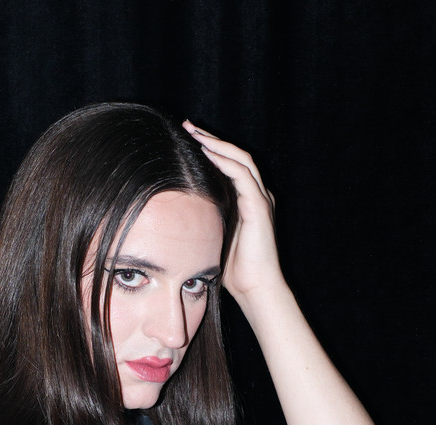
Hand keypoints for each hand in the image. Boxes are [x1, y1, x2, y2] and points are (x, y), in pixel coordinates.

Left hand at [182, 121, 285, 299]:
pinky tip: (207, 153)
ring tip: (195, 133)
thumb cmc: (231, 268)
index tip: (187, 139)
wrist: (254, 287)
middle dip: (211, 139)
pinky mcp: (259, 206)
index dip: (210, 149)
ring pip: (240, 159)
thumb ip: (202, 219)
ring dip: (217, 144)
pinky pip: (243, 175)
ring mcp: (260, 198)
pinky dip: (225, 161)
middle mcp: (256, 194)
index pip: (229, 164)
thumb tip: (174, 213)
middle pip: (235, 155)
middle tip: (188, 126)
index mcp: (246, 200)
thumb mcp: (211, 235)